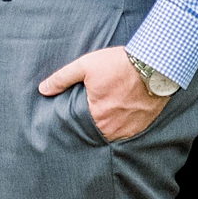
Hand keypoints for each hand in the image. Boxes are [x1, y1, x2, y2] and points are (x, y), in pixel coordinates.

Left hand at [37, 45, 168, 140]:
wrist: (154, 65)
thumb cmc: (119, 64)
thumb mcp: (86, 66)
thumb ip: (62, 78)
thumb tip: (43, 89)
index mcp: (95, 116)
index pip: (78, 126)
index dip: (76, 121)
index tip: (75, 115)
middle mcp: (111, 128)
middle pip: (95, 131)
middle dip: (91, 124)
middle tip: (93, 111)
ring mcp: (128, 129)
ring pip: (111, 133)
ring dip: (107, 126)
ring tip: (106, 113)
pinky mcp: (141, 126)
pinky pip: (127, 132)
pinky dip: (122, 125)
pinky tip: (121, 113)